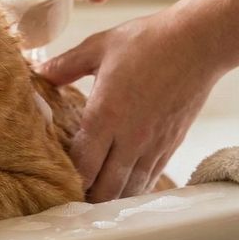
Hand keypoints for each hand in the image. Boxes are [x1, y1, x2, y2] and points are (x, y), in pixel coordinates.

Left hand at [37, 9, 221, 200]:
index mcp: (105, 115)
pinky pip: (150, 179)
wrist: (198, 42)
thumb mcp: (99, 47)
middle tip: (71, 194)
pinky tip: (123, 186)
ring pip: (129, 191)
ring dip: (111, 198)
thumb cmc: (148, 41)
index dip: (68, 179)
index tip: (56, 179)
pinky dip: (134, 188)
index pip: (82, 166)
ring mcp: (153, 145)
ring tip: (93, 196)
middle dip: (87, 197)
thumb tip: (40, 72)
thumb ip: (66, 65)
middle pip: (105, 189)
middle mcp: (129, 138)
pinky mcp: (171, 145)